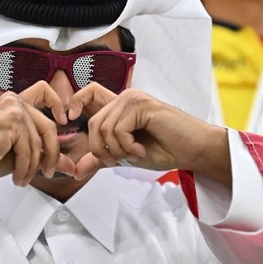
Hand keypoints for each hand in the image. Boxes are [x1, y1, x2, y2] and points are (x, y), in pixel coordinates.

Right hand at [0, 83, 75, 187]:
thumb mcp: (22, 155)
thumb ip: (46, 155)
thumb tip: (72, 165)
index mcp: (15, 103)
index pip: (44, 90)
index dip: (58, 103)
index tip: (65, 122)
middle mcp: (14, 101)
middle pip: (48, 126)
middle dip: (51, 154)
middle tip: (48, 172)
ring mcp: (12, 109)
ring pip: (38, 142)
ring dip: (33, 167)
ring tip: (23, 178)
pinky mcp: (9, 121)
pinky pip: (28, 149)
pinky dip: (24, 168)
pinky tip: (17, 177)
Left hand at [73, 86, 229, 183]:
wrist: (192, 151)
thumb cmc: (165, 149)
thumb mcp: (125, 155)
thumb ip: (102, 158)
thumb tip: (76, 170)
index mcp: (120, 106)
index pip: (89, 92)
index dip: (75, 102)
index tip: (69, 119)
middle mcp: (125, 97)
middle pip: (93, 122)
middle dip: (100, 149)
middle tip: (118, 160)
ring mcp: (134, 99)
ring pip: (105, 128)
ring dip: (117, 151)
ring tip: (135, 154)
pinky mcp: (143, 105)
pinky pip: (119, 130)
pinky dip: (128, 147)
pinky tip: (142, 150)